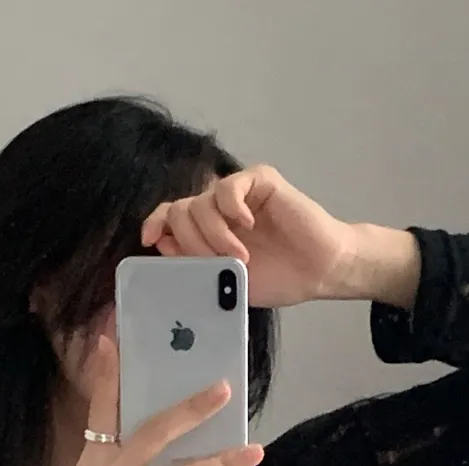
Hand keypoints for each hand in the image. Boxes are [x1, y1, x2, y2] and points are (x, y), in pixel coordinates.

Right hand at [53, 332, 265, 465]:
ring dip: (222, 464)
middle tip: (224, 390)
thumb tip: (153, 425)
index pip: (102, 409)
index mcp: (95, 460)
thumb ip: (117, 451)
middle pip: (156, 434)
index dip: (109, 376)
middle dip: (192, 410)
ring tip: (254, 451)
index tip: (114, 341)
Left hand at [141, 164, 356, 308]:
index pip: (169, 217)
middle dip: (192, 242)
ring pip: (201, 202)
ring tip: (239, 256)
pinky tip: (247, 225)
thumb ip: (195, 263)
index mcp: (207, 231)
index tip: (149, 240)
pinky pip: (230, 186)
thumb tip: (161, 243)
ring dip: (215, 234)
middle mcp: (218, 209)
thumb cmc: (279, 277)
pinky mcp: (260, 181)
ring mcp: (238, 194)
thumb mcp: (227, 280)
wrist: (318, 271)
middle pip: (180, 211)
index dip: (154, 224)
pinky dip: (232, 207)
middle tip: (217, 264)